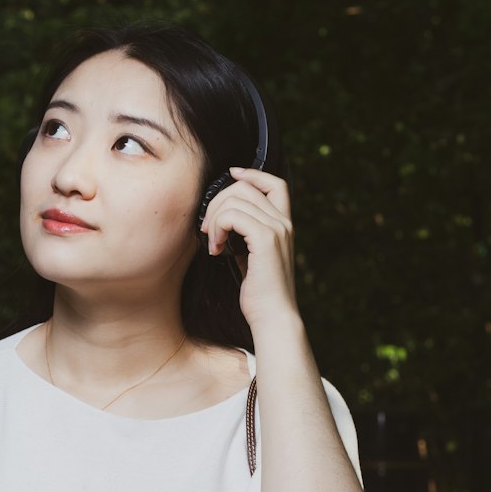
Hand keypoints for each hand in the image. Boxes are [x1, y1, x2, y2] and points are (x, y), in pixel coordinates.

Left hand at [200, 166, 298, 332]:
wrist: (273, 317)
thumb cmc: (260, 294)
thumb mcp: (252, 258)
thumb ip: (245, 237)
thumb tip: (223, 222)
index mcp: (283, 224)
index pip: (274, 183)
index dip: (251, 174)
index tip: (230, 175)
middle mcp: (284, 222)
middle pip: (245, 187)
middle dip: (217, 202)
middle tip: (206, 229)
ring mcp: (277, 229)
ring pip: (236, 199)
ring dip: (215, 218)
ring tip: (211, 242)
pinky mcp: (266, 239)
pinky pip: (234, 216)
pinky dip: (218, 228)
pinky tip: (215, 249)